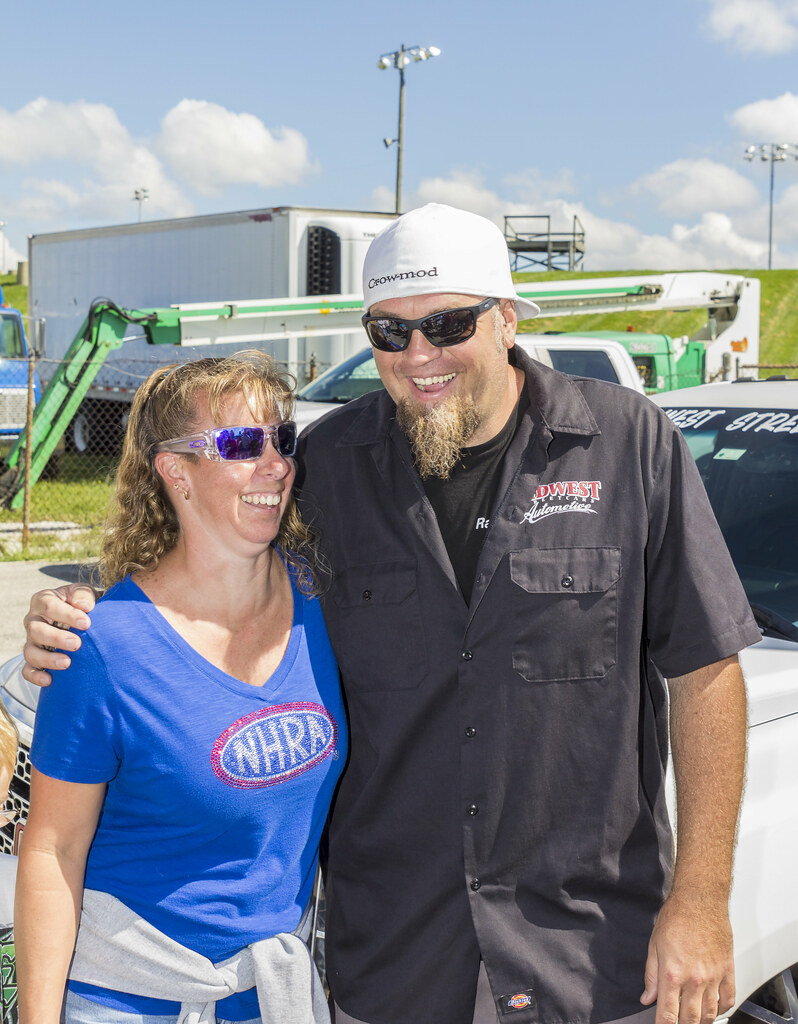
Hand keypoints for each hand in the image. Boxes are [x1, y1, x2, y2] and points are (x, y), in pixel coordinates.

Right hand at [21, 585, 96, 686]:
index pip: (49, 606)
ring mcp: (32, 641)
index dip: (67, 615)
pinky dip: (36, 676)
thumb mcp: (85, 593)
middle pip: (36, 630)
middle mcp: (34, 621)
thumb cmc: (83, 603)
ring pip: (30, 651)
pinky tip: (50, 681)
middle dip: (56, 638)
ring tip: (67, 663)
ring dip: (47, 659)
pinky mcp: (34, 659)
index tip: (86, 624)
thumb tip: (84, 606)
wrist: (84, 620)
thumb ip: (83, 595)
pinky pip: (28, 670)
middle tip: (77, 644)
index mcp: (43, 601)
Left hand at [641, 892, 734, 1023]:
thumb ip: (651, 975)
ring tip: (694, 1020)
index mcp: (672, 973)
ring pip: (710, 1014)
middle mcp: (695, 979)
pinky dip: (721, 1010)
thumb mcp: (654, 945)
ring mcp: (714, 977)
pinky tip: (714, 1009)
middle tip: (677, 1022)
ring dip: (701, 1022)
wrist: (700, 899)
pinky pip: (728, 1000)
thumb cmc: (676, 916)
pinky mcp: (727, 971)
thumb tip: (647, 997)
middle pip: (690, 1019)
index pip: (667, 1014)